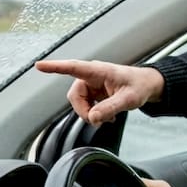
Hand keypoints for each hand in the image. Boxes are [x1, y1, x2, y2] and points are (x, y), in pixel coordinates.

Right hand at [34, 59, 164, 125]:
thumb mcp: (128, 99)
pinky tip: (107, 116)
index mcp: (98, 71)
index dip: (55, 67)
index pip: (73, 67)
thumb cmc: (139, 86)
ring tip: (108, 117)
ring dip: (90, 114)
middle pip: (74, 96)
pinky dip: (94, 114)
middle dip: (84, 111)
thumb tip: (93, 118)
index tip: (39, 66)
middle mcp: (91, 76)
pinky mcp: (93, 93)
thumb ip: (110, 108)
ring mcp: (91, 85)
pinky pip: (86, 107)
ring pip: (79, 103)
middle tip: (99, 120)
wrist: (147, 86)